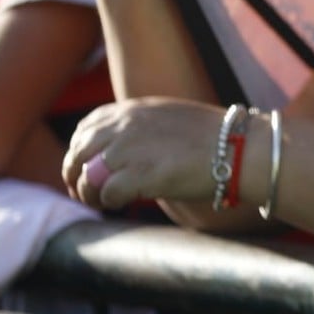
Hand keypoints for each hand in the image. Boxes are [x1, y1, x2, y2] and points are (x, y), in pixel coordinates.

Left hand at [62, 97, 223, 210]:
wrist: (237, 147)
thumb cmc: (211, 137)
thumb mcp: (167, 117)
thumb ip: (139, 127)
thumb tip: (121, 149)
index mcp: (130, 110)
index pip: (85, 128)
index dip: (79, 152)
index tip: (86, 168)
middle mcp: (124, 126)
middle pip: (77, 154)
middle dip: (75, 177)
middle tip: (87, 194)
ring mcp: (130, 149)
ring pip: (86, 177)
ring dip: (90, 194)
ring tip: (102, 204)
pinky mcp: (139, 175)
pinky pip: (107, 194)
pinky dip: (110, 203)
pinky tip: (124, 204)